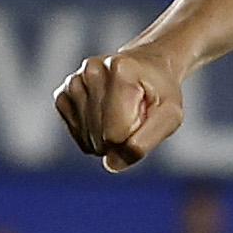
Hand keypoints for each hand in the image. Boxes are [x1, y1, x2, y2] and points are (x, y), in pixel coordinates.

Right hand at [56, 41, 188, 171]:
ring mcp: (74, 82)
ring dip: (107, 139)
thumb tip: (110, 164)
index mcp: (120, 70)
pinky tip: (105, 118)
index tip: (144, 120)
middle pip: (100, 138)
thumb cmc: (160, 92)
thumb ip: (144, 143)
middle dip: (121, 140)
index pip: (116, 134)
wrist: (146, 68)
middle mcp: (91, 71)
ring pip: (87, 140)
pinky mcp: (62, 95)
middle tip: (134, 116)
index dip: (132, 140)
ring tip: (120, 114)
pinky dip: (93, 136)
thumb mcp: (170, 116)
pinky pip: (77, 135)